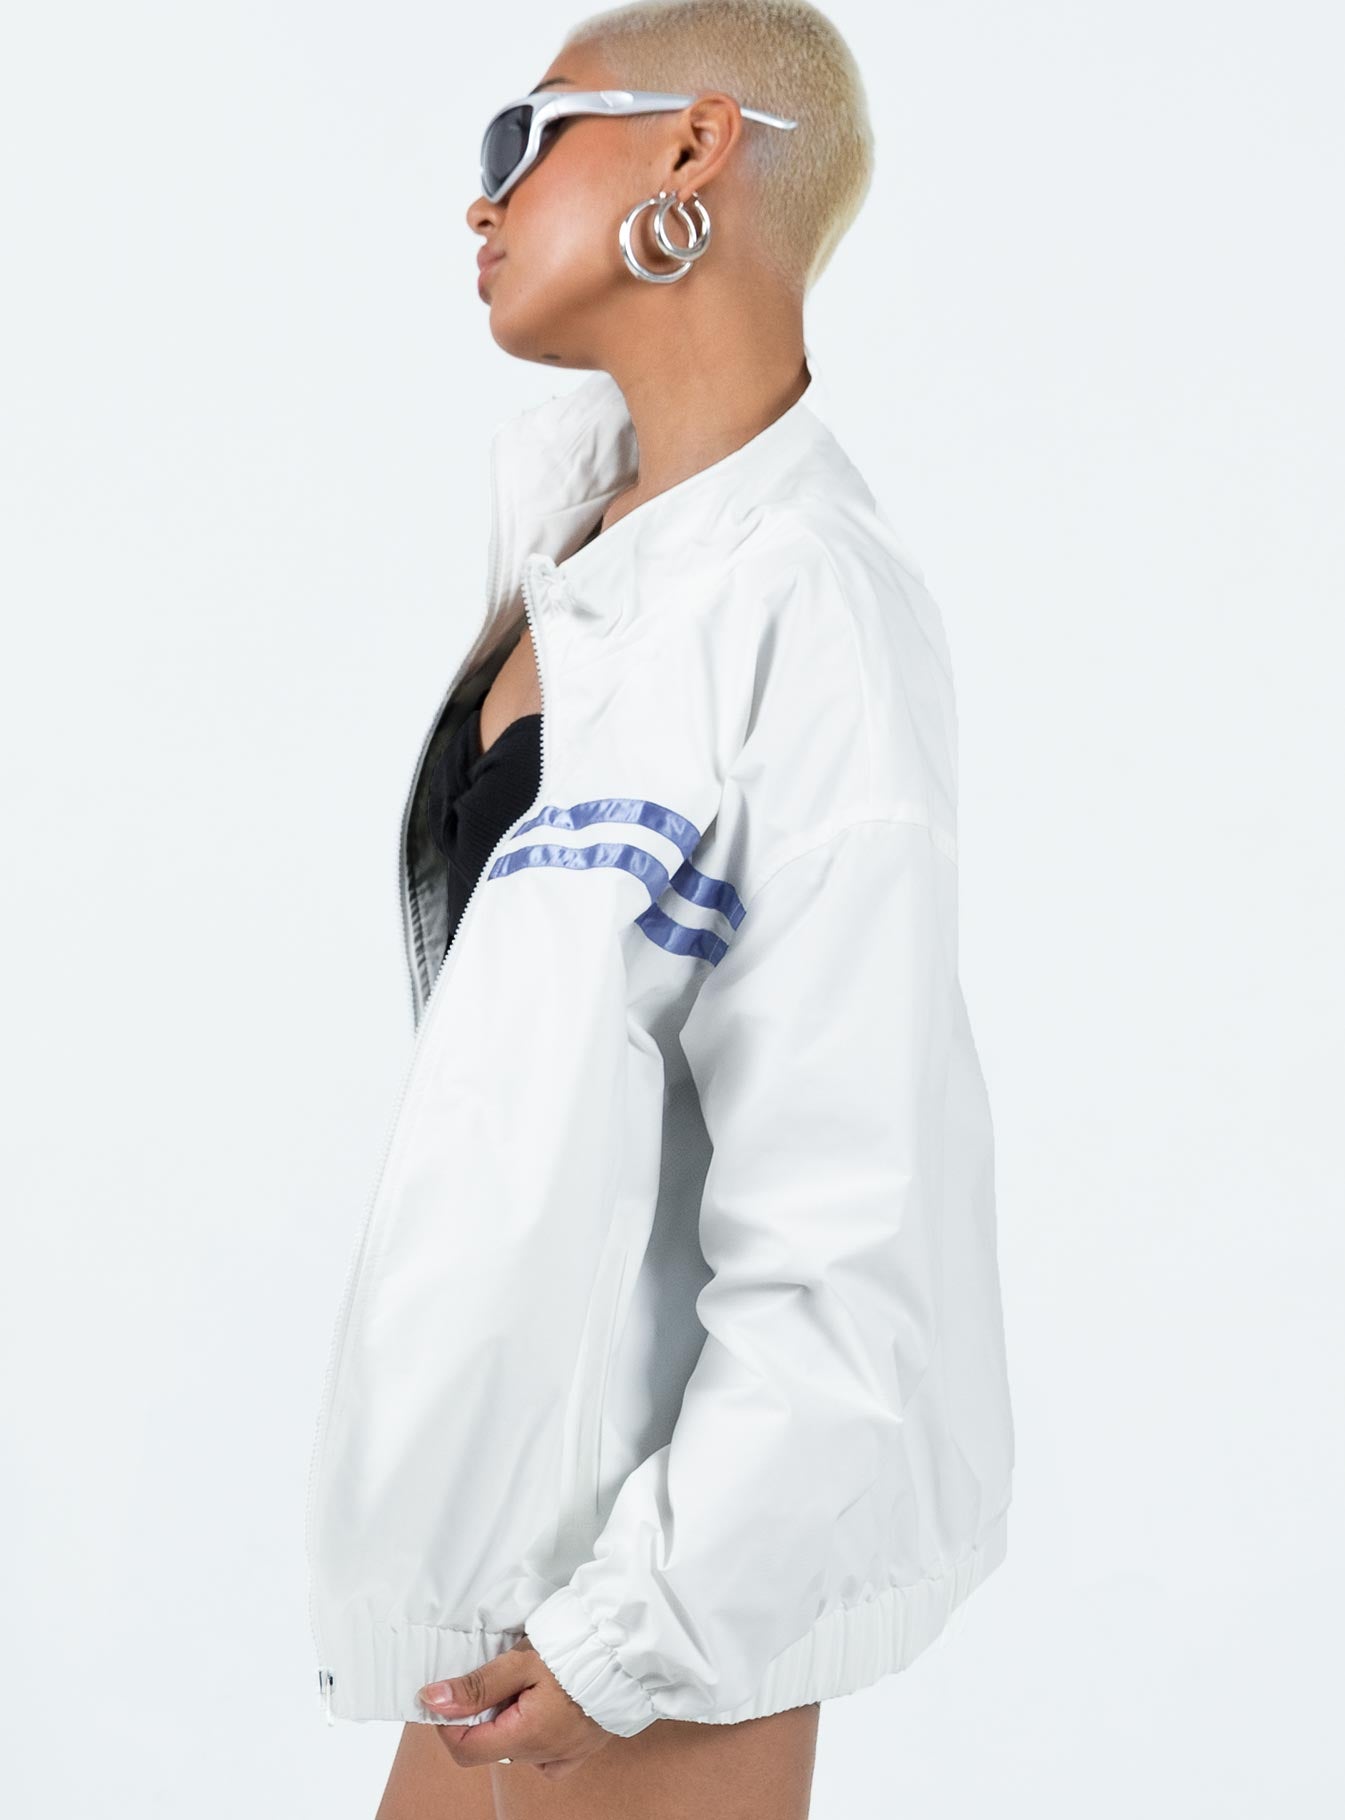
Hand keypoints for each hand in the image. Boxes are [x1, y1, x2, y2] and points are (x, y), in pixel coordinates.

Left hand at [417, 1633, 612, 1779]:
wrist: (627, 1653)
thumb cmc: (576, 1652)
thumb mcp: (521, 1660)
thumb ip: (477, 1685)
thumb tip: (432, 1700)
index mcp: (524, 1736)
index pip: (463, 1749)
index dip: (447, 1723)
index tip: (448, 1694)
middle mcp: (542, 1756)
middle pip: (489, 1747)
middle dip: (480, 1716)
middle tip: (494, 1678)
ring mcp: (563, 1756)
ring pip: (515, 1749)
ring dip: (507, 1721)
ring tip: (523, 1685)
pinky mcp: (580, 1750)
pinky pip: (544, 1757)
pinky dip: (533, 1737)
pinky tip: (541, 1711)